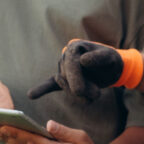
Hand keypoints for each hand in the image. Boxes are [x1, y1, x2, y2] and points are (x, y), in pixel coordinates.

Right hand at [28, 40, 142, 101]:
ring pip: (65, 87)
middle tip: (97, 94)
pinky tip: (31, 95)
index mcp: (74, 47)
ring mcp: (63, 69)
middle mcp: (65, 57)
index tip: (80, 91)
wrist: (111, 68)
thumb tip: (83, 61)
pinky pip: (51, 85)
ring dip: (80, 96)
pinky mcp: (64, 79)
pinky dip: (42, 89)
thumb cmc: (111, 61)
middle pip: (66, 78)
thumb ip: (99, 57)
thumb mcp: (110, 57)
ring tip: (96, 94)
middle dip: (81, 89)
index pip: (70, 65)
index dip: (75, 79)